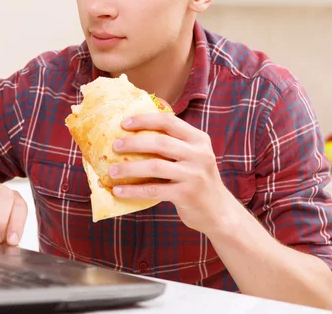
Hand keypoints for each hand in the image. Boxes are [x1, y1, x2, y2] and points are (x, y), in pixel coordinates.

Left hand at [109, 113, 234, 233]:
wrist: (219, 212)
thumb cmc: (197, 180)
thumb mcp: (193, 157)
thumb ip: (174, 144)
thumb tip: (134, 134)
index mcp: (199, 139)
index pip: (169, 121)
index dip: (144, 120)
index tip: (124, 123)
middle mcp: (199, 154)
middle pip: (160, 142)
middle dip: (133, 143)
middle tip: (114, 146)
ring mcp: (194, 175)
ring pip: (155, 166)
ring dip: (129, 168)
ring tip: (112, 170)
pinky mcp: (187, 194)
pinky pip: (154, 190)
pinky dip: (134, 190)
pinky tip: (119, 191)